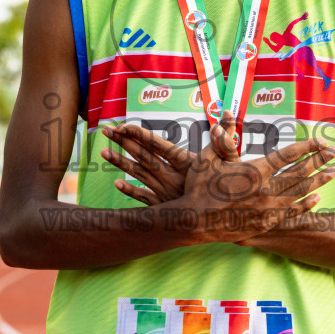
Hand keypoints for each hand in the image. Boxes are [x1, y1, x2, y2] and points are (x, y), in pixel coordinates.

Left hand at [100, 117, 236, 205]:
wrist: (228, 220)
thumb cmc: (232, 187)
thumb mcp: (231, 160)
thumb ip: (227, 137)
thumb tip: (226, 113)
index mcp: (186, 164)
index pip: (158, 146)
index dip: (140, 135)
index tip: (124, 126)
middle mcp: (173, 178)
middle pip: (144, 157)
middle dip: (124, 142)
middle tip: (106, 130)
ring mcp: (167, 193)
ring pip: (140, 175)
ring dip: (121, 163)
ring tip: (103, 152)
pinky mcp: (167, 206)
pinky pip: (145, 199)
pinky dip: (131, 192)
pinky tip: (117, 185)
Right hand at [178, 117, 334, 242]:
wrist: (193, 221)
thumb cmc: (198, 187)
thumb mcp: (207, 157)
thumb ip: (222, 136)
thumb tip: (227, 115)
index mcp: (254, 170)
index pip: (287, 155)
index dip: (307, 147)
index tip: (320, 141)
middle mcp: (265, 189)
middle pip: (300, 173)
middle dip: (320, 161)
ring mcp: (267, 208)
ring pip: (299, 193)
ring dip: (318, 182)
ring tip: (333, 174)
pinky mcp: (265, 223)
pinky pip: (291, 213)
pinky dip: (306, 205)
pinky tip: (317, 199)